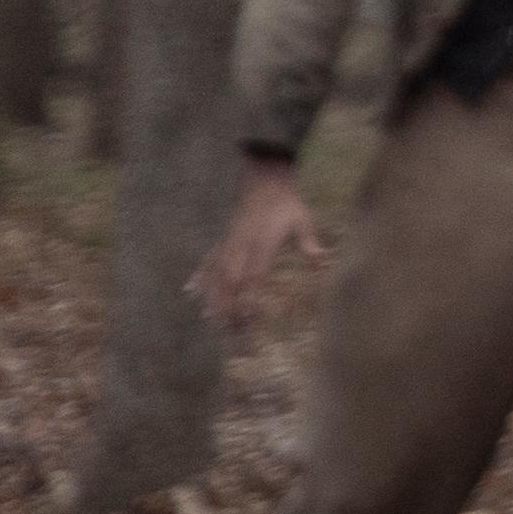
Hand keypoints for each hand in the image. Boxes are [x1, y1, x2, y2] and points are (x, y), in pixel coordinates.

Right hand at [198, 159, 327, 330]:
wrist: (266, 184)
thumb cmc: (287, 206)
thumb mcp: (303, 220)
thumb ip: (309, 241)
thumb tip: (323, 258)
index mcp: (260, 243)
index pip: (253, 276)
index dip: (248, 298)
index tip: (247, 318)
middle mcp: (240, 247)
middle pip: (230, 282)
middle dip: (228, 306)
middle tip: (230, 329)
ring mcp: (228, 244)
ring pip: (215, 275)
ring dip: (212, 297)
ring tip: (209, 318)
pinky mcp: (223, 241)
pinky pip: (207, 261)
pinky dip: (199, 276)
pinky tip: (189, 291)